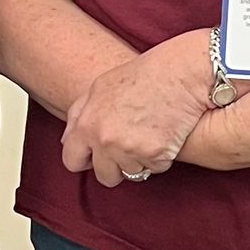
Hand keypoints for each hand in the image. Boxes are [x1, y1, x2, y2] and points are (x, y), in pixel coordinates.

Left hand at [62, 29, 214, 186]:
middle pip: (104, 175)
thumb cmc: (144, 75)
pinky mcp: (155, 156)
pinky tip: (166, 134)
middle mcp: (105, 140)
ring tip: (151, 132)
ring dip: (140, 159)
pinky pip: (155, 169)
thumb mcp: (101, 87)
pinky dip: (161, 157)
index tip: (96, 156)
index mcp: (87, 124)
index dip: (86, 159)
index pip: (72, 160)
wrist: (182, 73)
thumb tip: (67, 140)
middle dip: (115, 167)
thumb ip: (80, 115)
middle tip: (129, 146)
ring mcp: (130, 150)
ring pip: (131, 173)